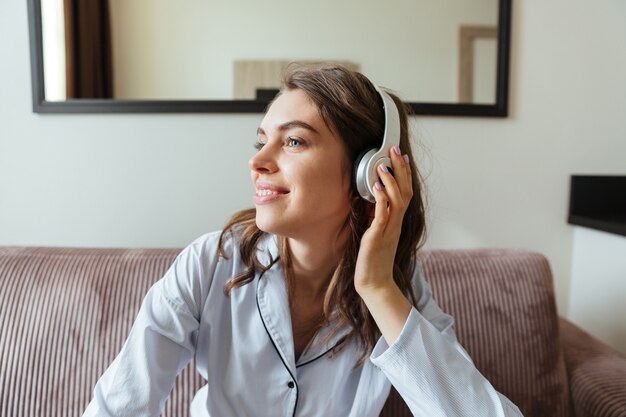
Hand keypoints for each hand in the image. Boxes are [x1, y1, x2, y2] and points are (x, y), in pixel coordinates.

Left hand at [354, 145, 412, 295]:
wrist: (375, 284)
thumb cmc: (373, 260)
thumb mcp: (375, 233)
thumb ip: (376, 216)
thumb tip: (370, 198)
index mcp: (396, 221)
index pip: (405, 192)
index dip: (404, 174)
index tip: (400, 156)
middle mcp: (396, 223)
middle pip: (404, 191)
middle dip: (400, 169)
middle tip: (395, 151)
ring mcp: (388, 230)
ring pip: (397, 200)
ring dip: (391, 181)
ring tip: (383, 165)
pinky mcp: (377, 237)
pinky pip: (382, 215)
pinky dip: (381, 199)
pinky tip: (376, 187)